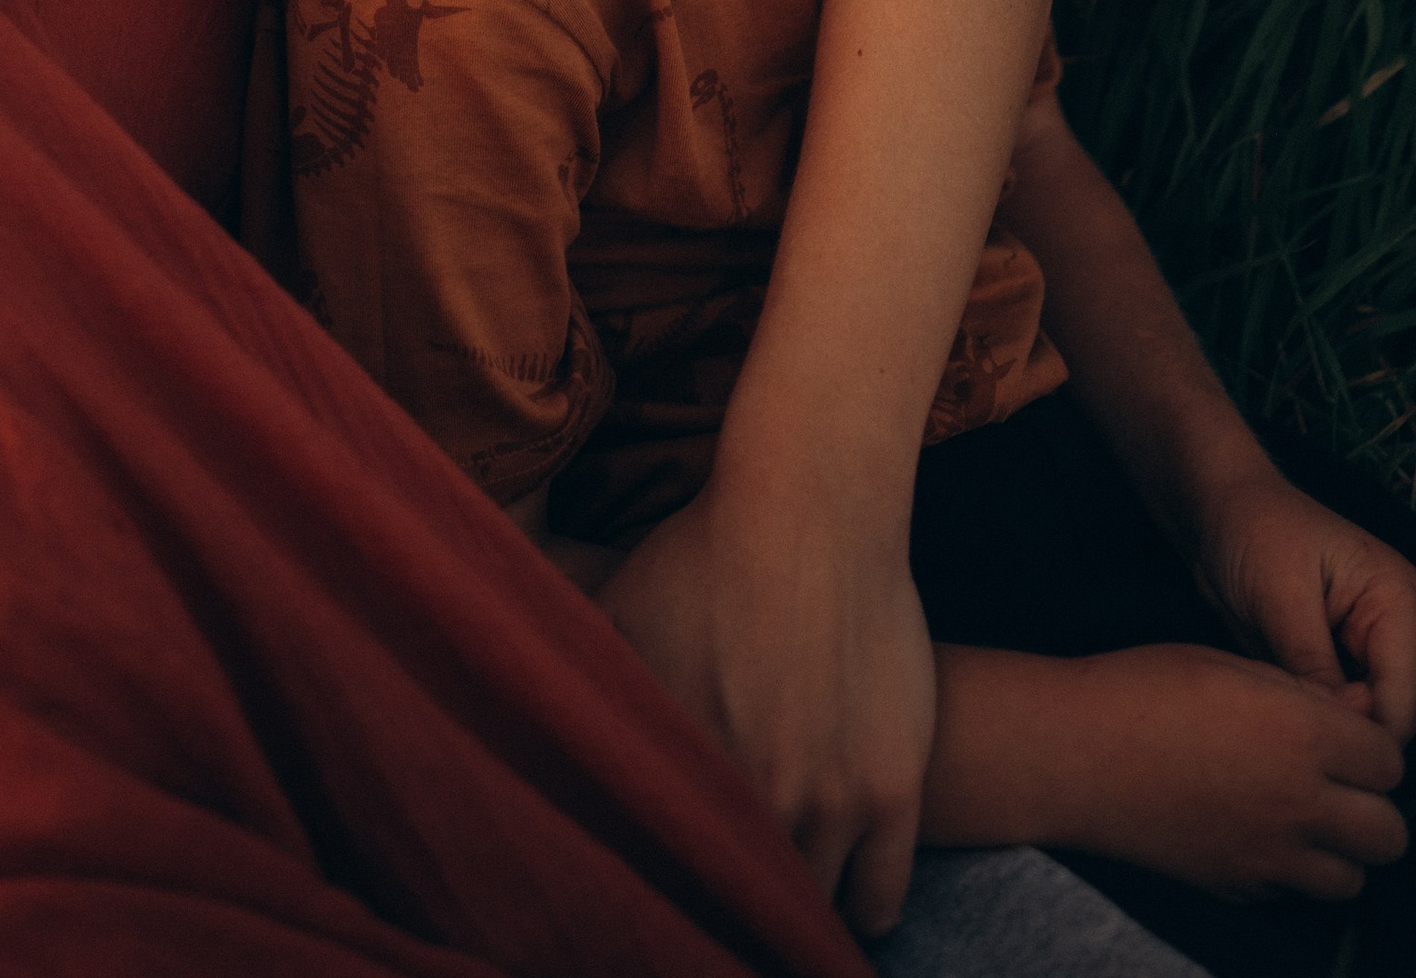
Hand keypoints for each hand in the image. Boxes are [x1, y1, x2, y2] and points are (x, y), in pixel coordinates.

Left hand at [598, 479, 934, 936]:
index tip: (674, 888)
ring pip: (810, 906)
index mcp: (682, 767)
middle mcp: (756, 797)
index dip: (671, 887)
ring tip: (780, 902)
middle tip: (726, 901)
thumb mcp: (615, 614)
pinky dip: (863, 907)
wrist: (809, 509)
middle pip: (741, 898)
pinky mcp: (891, 787)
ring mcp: (831, 799)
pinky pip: (882, 893)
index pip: (673, 870)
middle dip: (730, 903)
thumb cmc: (704, 553)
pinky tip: (844, 900)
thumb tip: (524, 721)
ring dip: (794, 907)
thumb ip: (585, 687)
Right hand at [1037, 637, 1408, 898]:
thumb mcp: (1231, 665)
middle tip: (1337, 783)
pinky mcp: (1238, 888)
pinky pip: (1294, 894)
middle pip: (1389, 835)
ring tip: (1304, 817)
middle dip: (1374, 807)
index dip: (1372, 747)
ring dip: (1340, 850)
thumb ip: (1303, 696)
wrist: (1076, 753)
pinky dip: (1290, 871)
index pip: (1392, 761)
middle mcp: (1300, 805)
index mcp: (1303, 736)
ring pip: (1352, 879)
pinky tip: (1255, 834)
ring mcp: (1270, 857)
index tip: (1345, 737)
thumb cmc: (1146, 688)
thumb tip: (1355, 722)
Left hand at [1191, 462, 1415, 746]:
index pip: (1405, 692)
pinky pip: (1341, 706)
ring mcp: (1371, 644)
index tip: (1318, 742)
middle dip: (1350, 732)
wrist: (1216, 507)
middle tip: (1292, 733)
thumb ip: (1313, 664)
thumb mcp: (1279, 596)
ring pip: (1369, 716)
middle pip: (1395, 712)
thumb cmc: (1250, 530)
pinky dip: (1318, 715)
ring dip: (1332, 726)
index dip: (1370, 731)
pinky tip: (1283, 711)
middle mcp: (1396, 626)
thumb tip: (1341, 730)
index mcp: (1399, 599)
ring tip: (1284, 720)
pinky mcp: (1341, 658)